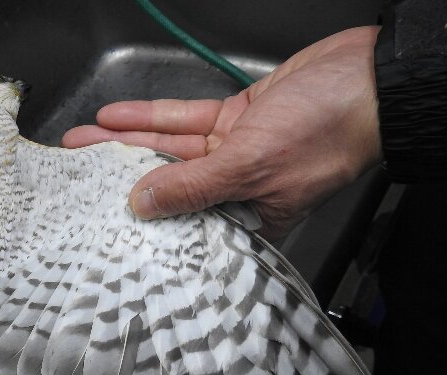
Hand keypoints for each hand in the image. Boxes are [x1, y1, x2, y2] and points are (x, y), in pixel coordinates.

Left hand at [62, 27, 382, 237]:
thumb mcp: (251, 165)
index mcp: (247, 219)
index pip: (182, 227)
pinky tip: (117, 117)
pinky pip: (184, 119)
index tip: (100, 216)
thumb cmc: (330, 132)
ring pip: (169, 150)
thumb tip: (145, 204)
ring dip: (126, 143)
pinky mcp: (236, 119)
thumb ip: (194, 187)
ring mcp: (234, 152)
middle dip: (119, 177)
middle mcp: (236, 189)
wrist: (367, 76)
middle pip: (166, 185)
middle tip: (78, 175)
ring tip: (85, 143)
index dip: (140, 221)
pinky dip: (151, 117)